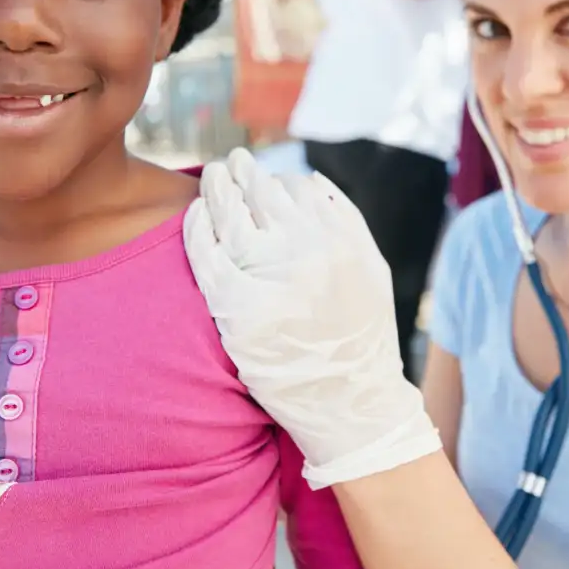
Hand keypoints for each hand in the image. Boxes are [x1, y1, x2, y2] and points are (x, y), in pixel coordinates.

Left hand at [183, 148, 441, 487]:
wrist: (351, 404)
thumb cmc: (361, 338)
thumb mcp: (372, 270)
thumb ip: (345, 220)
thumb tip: (306, 179)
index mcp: (342, 240)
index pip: (298, 188)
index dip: (278, 181)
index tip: (264, 181)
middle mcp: (309, 252)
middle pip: (263, 193)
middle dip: (244, 172)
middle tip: (230, 164)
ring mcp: (272, 279)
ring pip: (232, 213)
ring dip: (218, 187)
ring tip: (212, 178)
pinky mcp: (239, 309)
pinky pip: (207, 252)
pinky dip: (198, 226)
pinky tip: (195, 215)